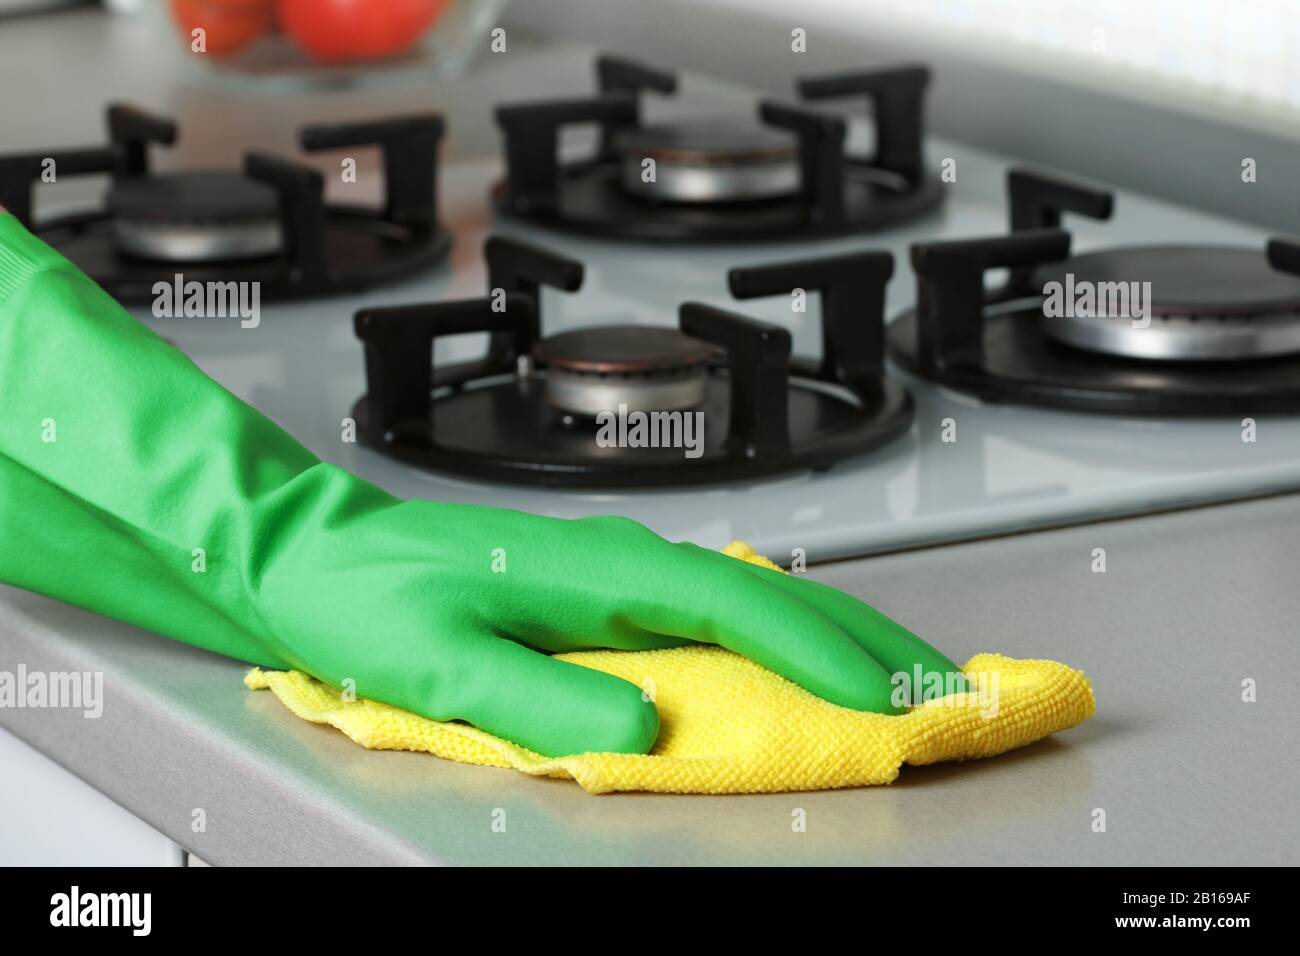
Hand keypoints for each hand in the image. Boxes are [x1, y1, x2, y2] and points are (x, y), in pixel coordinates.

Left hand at [248, 478, 965, 756]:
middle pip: (779, 593)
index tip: (889, 701)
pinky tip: (812, 663)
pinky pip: (729, 614)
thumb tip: (645, 729)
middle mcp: (630, 561)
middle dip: (870, 639)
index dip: (822, 654)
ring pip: (763, 600)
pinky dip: (793, 640)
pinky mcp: (616, 593)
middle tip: (951, 688)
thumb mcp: (440, 659)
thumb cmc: (371, 597)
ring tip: (911, 682)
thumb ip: (540, 697)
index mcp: (602, 569)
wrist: (321, 555)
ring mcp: (627, 572)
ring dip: (844, 638)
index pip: (741, 608)